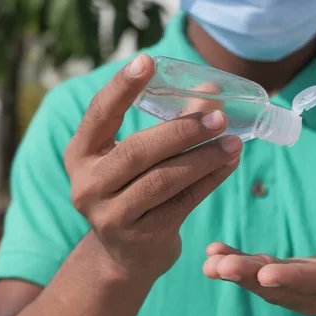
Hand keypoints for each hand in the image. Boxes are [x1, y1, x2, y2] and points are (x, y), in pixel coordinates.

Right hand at [64, 54, 242, 278]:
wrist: (127, 254)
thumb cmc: (135, 191)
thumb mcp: (140, 157)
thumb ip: (171, 123)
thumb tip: (210, 88)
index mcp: (81, 154)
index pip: (100, 113)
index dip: (122, 87)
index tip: (147, 60)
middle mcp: (88, 185)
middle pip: (139, 152)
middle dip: (182, 131)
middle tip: (219, 117)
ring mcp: (111, 215)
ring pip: (164, 179)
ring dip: (204, 158)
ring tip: (234, 141)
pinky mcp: (141, 237)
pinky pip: (183, 202)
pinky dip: (210, 180)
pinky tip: (230, 163)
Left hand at [203, 231, 315, 315]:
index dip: (293, 279)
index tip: (266, 275)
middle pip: (281, 288)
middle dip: (249, 277)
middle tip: (220, 268)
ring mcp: (297, 288)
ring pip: (263, 284)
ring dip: (235, 272)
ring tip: (209, 262)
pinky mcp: (284, 276)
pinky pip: (257, 271)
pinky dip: (235, 261)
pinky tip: (212, 251)